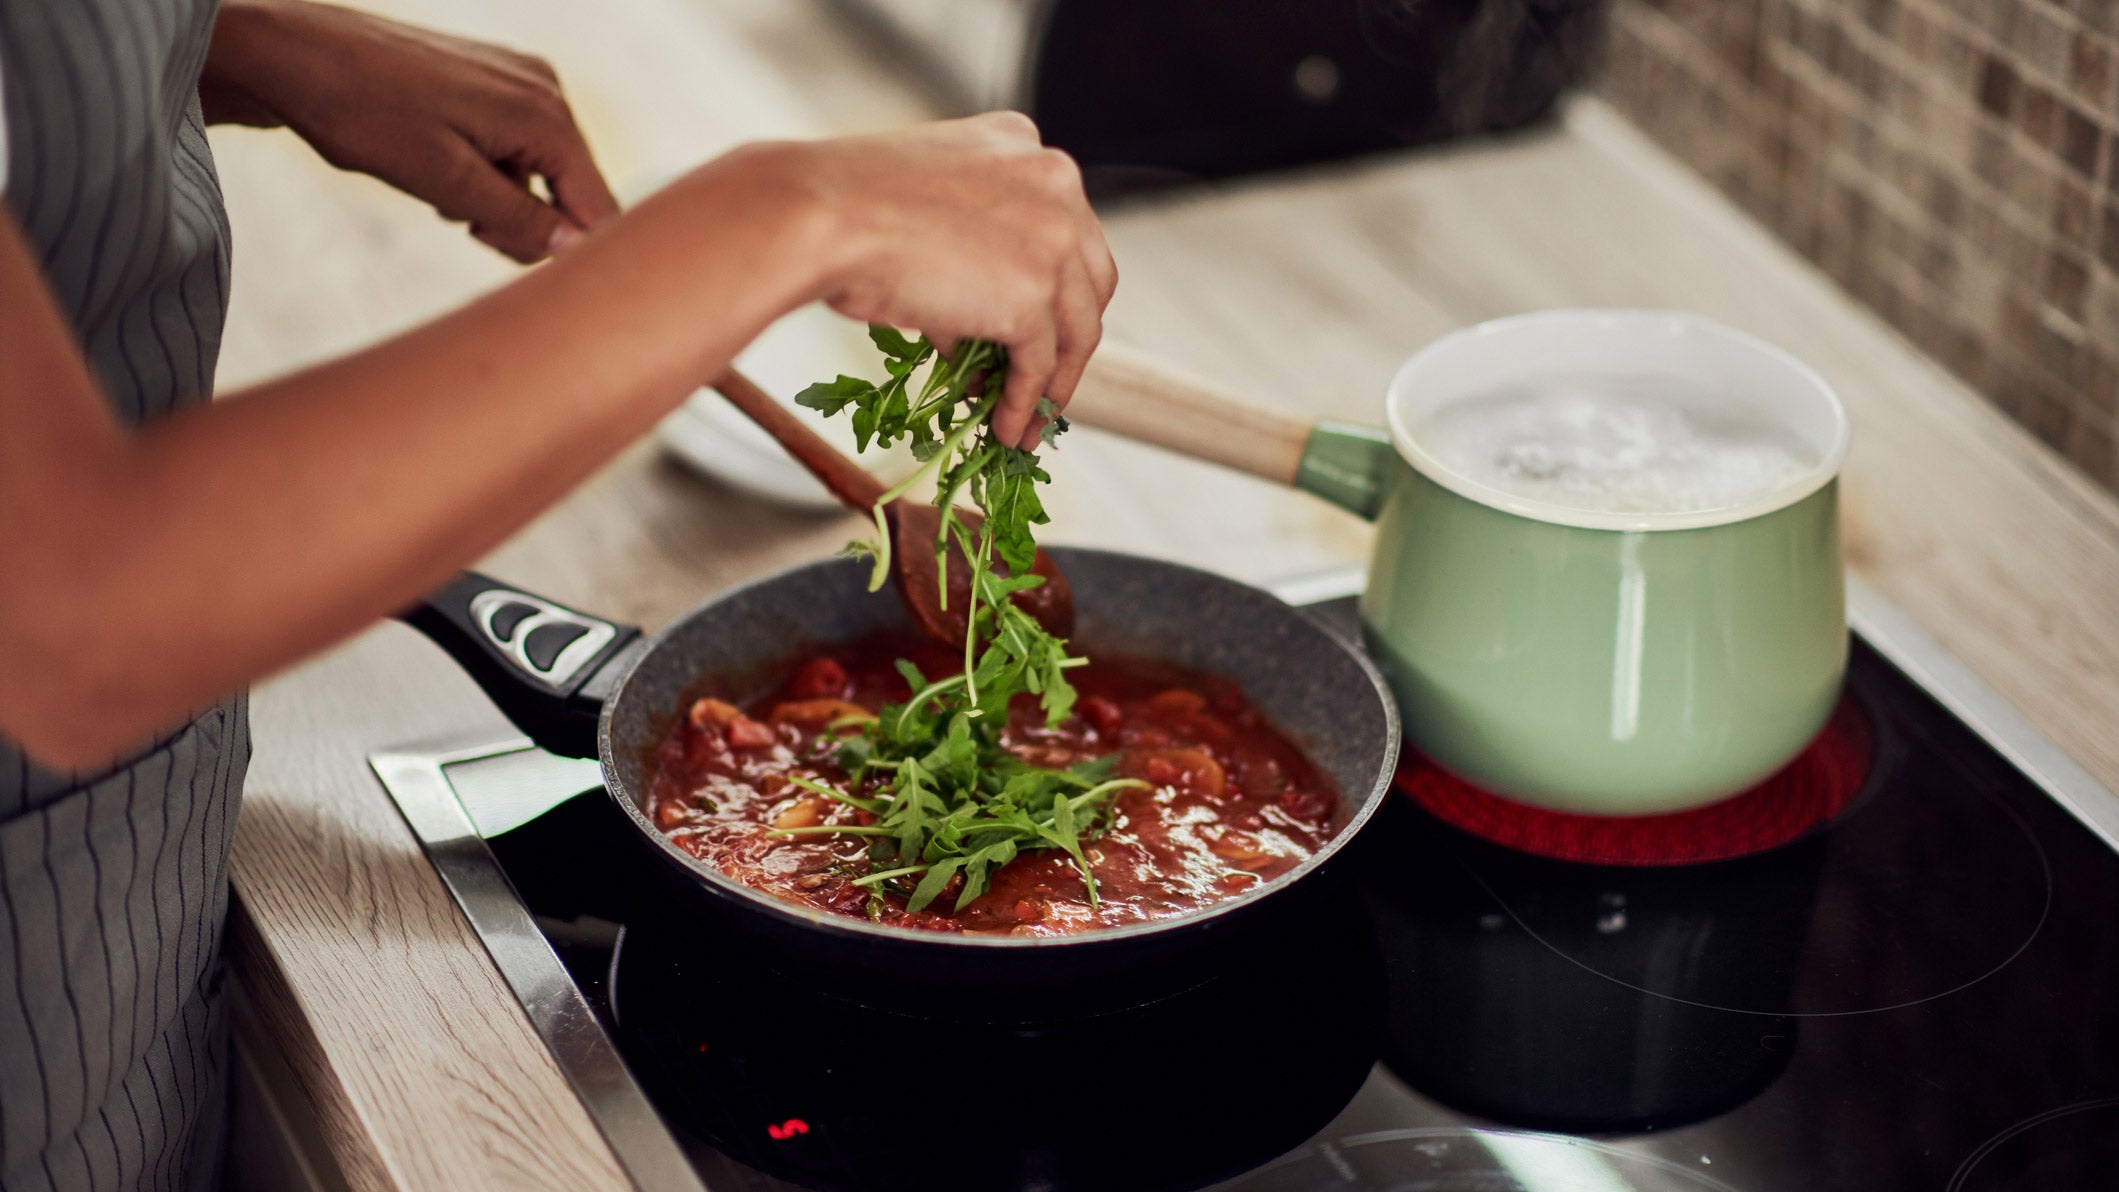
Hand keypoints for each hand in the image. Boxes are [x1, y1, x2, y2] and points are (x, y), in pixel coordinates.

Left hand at [201, 2, 618, 261]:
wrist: (290, 52)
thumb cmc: (361, 112)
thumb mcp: (444, 181)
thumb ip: (520, 219)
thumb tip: (577, 251)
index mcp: (545, 114)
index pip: (598, 206)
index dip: (574, 254)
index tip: (529, 276)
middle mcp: (544, 89)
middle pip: (573, 190)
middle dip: (530, 225)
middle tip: (469, 232)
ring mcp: (517, 79)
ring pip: (540, 172)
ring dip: (503, 202)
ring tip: (444, 197)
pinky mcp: (489, 79)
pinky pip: (514, 146)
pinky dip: (487, 173)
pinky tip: (440, 170)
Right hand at [749, 113, 1117, 447]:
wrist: (817, 216)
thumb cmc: (842, 207)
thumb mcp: (921, 211)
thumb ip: (965, 253)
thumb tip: (972, 332)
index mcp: (1023, 143)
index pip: (1064, 227)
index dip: (1054, 287)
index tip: (1038, 328)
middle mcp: (1053, 181)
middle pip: (1089, 278)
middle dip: (1066, 337)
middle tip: (1038, 379)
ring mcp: (1052, 237)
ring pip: (1076, 328)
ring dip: (1052, 382)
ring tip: (1025, 421)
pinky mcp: (1035, 292)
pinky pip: (1041, 363)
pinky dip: (1027, 402)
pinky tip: (1008, 427)